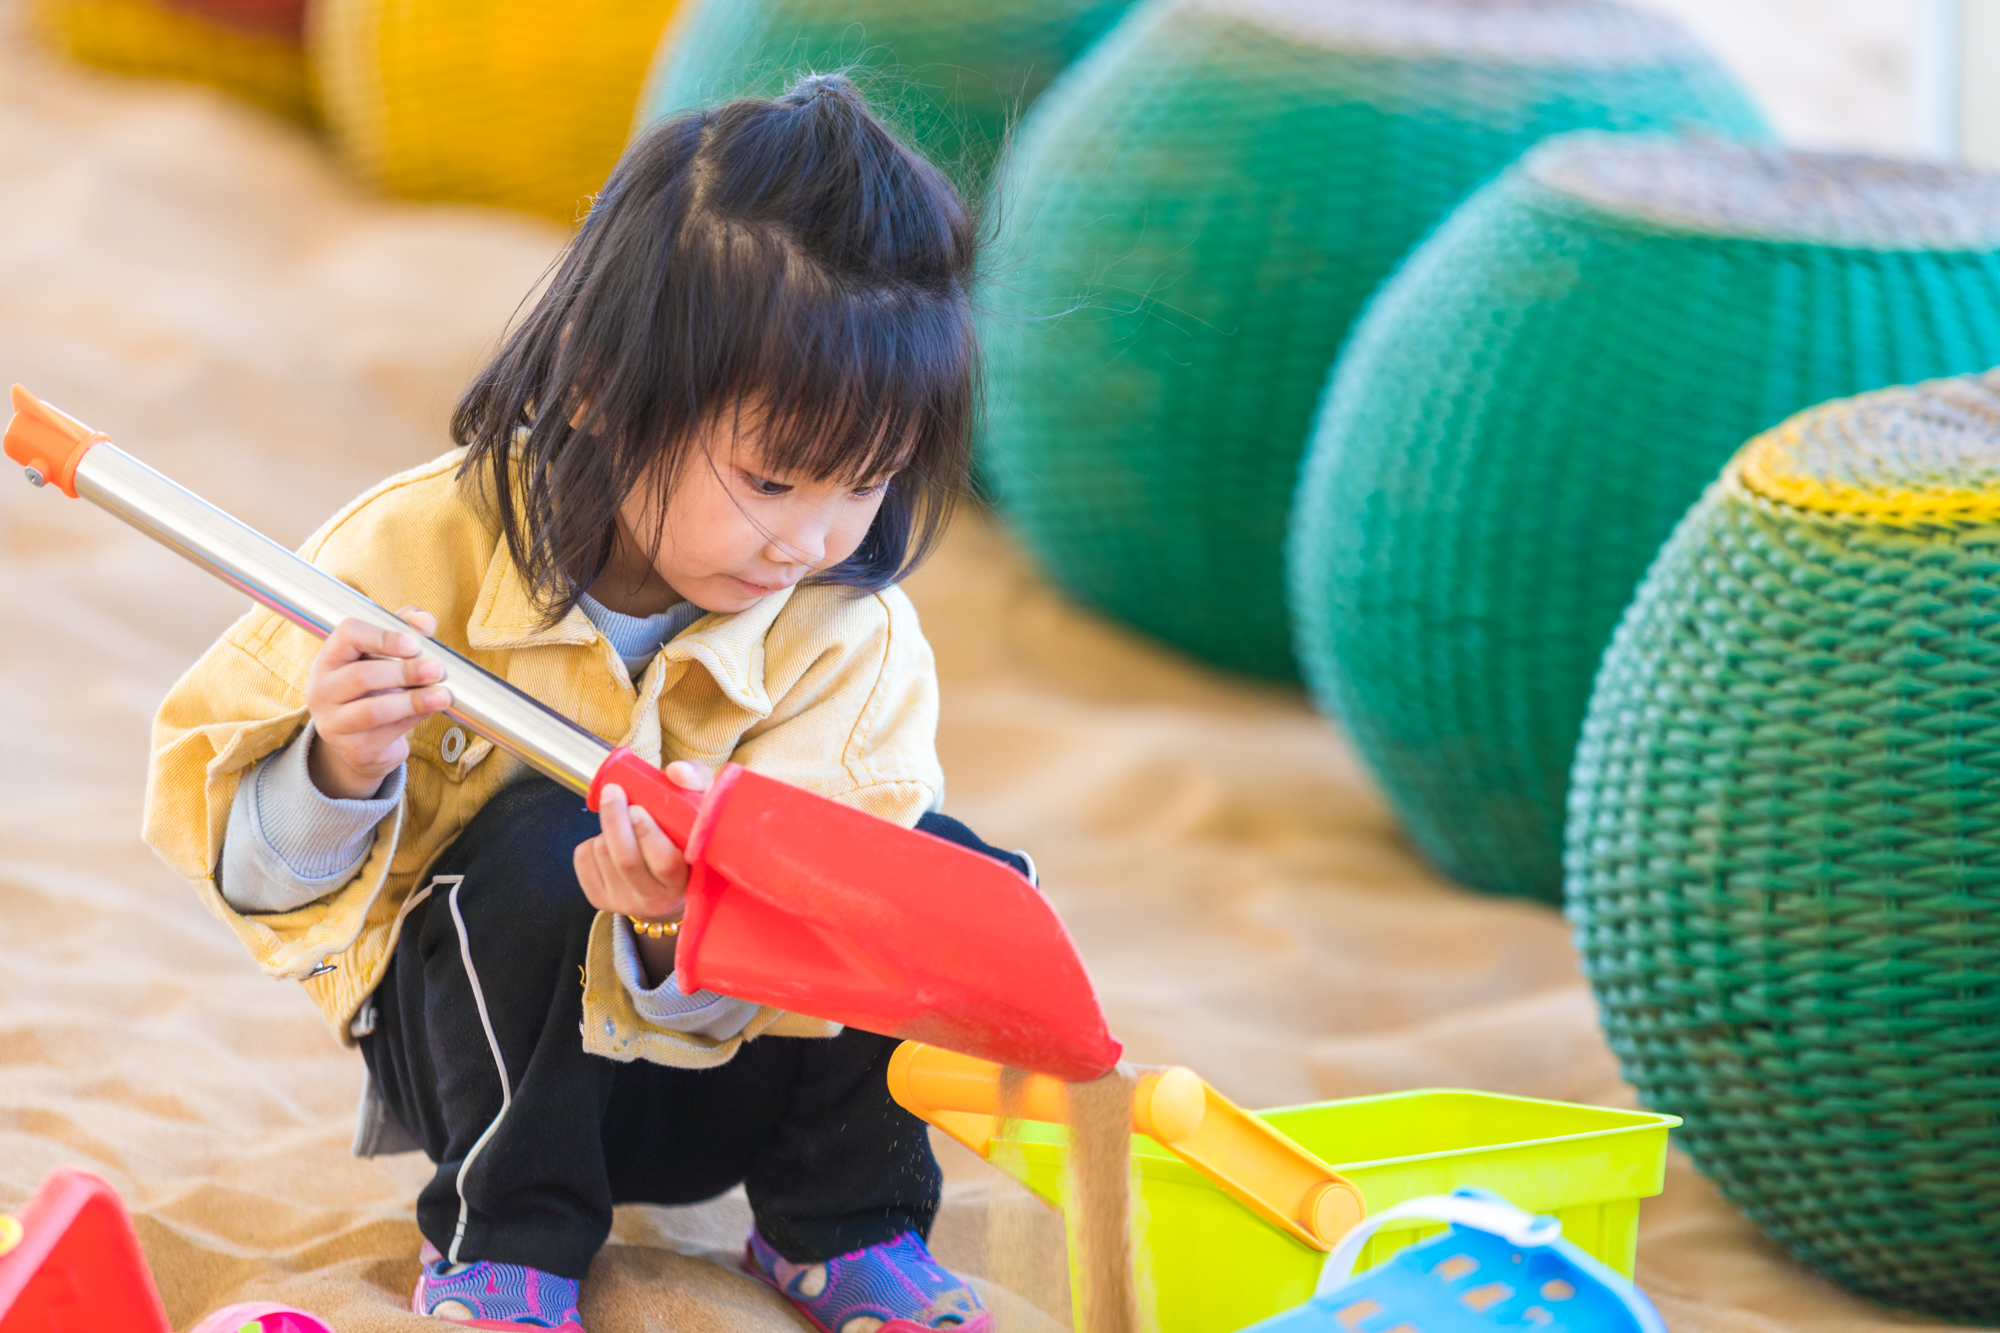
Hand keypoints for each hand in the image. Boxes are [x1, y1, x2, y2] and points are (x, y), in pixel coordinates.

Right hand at [304, 608, 450, 799]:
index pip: (347, 635)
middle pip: (362, 676)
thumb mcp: (384, 656)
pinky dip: (414, 719)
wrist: (363, 740)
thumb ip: (404, 631)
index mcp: (329, 658)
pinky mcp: (353, 749)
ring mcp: (333, 723)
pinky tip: (431, 710)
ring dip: (413, 701)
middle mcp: (322, 690)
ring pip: (374, 710)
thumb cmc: (375, 688)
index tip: (415, 644)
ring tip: (443, 695)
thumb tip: (425, 621)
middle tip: (438, 669)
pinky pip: (387, 733)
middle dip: (405, 672)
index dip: (383, 637)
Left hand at [575, 761, 713, 985]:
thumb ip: (696, 782)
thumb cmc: (685, 839)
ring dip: (606, 830)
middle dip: (615, 821)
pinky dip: (590, 842)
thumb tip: (676, 772)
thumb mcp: (699, 808)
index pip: (665, 863)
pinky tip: (608, 841)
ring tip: (622, 825)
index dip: (648, 834)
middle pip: (626, 860)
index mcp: (684, 881)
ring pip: (603, 855)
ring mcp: (624, 902)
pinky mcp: (599, 899)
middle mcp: (655, 899)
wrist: (666, 885)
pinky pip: (583, 860)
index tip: (637, 808)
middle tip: (614, 792)